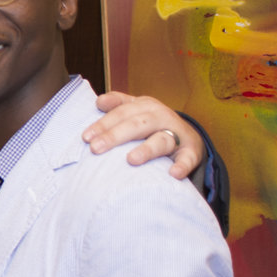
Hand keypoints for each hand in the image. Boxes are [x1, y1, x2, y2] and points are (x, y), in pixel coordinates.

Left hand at [85, 91, 201, 177]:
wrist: (188, 136)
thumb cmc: (152, 124)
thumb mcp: (136, 110)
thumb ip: (117, 104)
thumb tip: (98, 102)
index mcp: (145, 106)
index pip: (121, 112)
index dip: (103, 124)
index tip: (86, 137)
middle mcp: (161, 117)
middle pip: (137, 124)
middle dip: (115, 136)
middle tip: (96, 148)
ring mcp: (177, 133)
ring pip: (161, 140)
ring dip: (147, 150)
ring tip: (131, 160)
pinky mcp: (191, 151)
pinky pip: (188, 158)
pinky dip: (183, 165)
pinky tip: (174, 173)